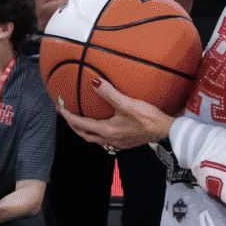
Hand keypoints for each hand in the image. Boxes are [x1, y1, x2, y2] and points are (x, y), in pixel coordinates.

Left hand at [56, 78, 174, 149]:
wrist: (166, 130)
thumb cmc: (149, 118)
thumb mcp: (127, 103)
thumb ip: (109, 93)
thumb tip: (94, 82)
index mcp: (107, 131)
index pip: (80, 124)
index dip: (68, 116)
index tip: (59, 107)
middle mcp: (110, 139)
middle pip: (84, 134)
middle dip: (73, 124)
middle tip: (65, 113)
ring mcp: (117, 143)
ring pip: (94, 138)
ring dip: (84, 129)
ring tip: (79, 119)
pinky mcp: (125, 142)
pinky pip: (104, 138)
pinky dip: (96, 131)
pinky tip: (101, 124)